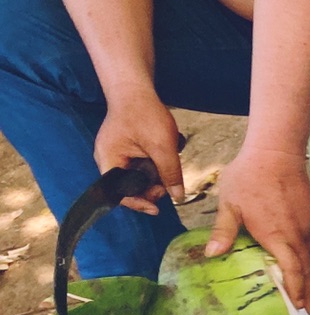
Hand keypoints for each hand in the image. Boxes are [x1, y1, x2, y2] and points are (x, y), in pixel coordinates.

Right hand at [93, 91, 184, 215]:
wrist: (135, 88)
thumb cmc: (144, 112)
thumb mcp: (162, 146)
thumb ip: (170, 173)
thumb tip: (178, 197)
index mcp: (109, 160)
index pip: (119, 193)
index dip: (138, 203)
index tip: (156, 208)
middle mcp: (109, 159)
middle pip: (129, 188)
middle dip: (149, 190)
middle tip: (168, 184)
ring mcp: (117, 154)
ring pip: (137, 178)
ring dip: (154, 178)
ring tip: (167, 166)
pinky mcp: (126, 150)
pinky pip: (140, 167)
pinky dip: (153, 167)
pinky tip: (163, 157)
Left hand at [208, 144, 309, 310]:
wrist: (277, 150)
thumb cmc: (249, 176)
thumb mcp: (230, 204)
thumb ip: (223, 231)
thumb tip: (211, 255)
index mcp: (277, 236)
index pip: (291, 271)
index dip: (295, 290)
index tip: (298, 307)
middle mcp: (296, 234)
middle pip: (306, 270)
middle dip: (309, 292)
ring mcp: (306, 224)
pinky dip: (308, 257)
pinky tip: (303, 261)